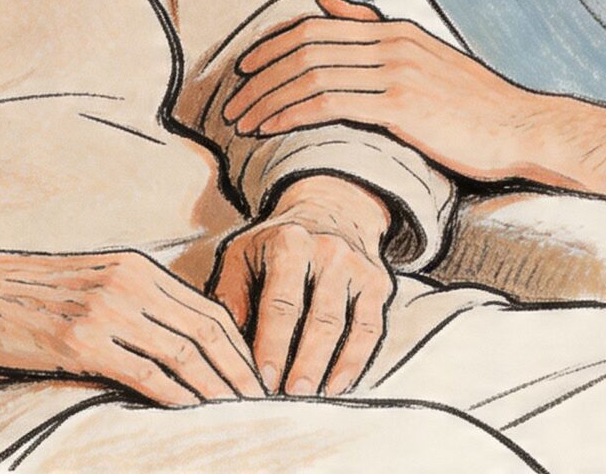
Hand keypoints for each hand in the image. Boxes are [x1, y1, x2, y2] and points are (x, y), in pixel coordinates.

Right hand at [0, 240, 264, 405]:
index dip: (240, 348)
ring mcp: (107, 310)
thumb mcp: (92, 286)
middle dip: (240, 372)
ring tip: (237, 416)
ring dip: (216, 389)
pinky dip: (177, 397)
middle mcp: (130, 283)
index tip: (256, 380)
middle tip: (262, 404)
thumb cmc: (26, 297)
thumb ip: (135, 307)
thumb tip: (177, 348)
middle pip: (208, 331)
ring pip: (184, 353)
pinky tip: (192, 415)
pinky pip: (146, 373)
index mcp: (137, 269)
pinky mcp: (81, 340)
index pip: (208, 310)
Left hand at [211, 174, 395, 395]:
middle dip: (306, 361)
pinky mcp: (378, 283)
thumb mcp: (242, 255)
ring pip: (350, 325)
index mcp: (289, 243)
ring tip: (313, 395)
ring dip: (331, 365)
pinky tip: (339, 384)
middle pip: (320, 317)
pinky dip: (357, 360)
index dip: (273, 343)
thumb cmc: (275, 243)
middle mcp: (329, 252)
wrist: (329, 209)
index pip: (282, 301)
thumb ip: (231, 298)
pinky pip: (372, 328)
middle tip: (290, 395)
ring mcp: (358, 268)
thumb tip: (228, 349)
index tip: (264, 378)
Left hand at [223, 0, 551, 182]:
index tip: (245, 71)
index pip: (315, 28)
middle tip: (231, 101)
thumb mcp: (425, 55)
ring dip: (268, 98)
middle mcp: (391, 43)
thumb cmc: (475, 103)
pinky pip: (329, 103)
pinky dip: (291, 113)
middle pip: (305, 48)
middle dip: (261, 75)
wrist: (522, 128)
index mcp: (394, 30)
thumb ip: (375, 29)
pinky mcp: (400, 105)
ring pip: (310, 75)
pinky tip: (270, 128)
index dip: (272, 47)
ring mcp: (396, 72)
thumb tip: (327, 4)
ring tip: (241, 121)